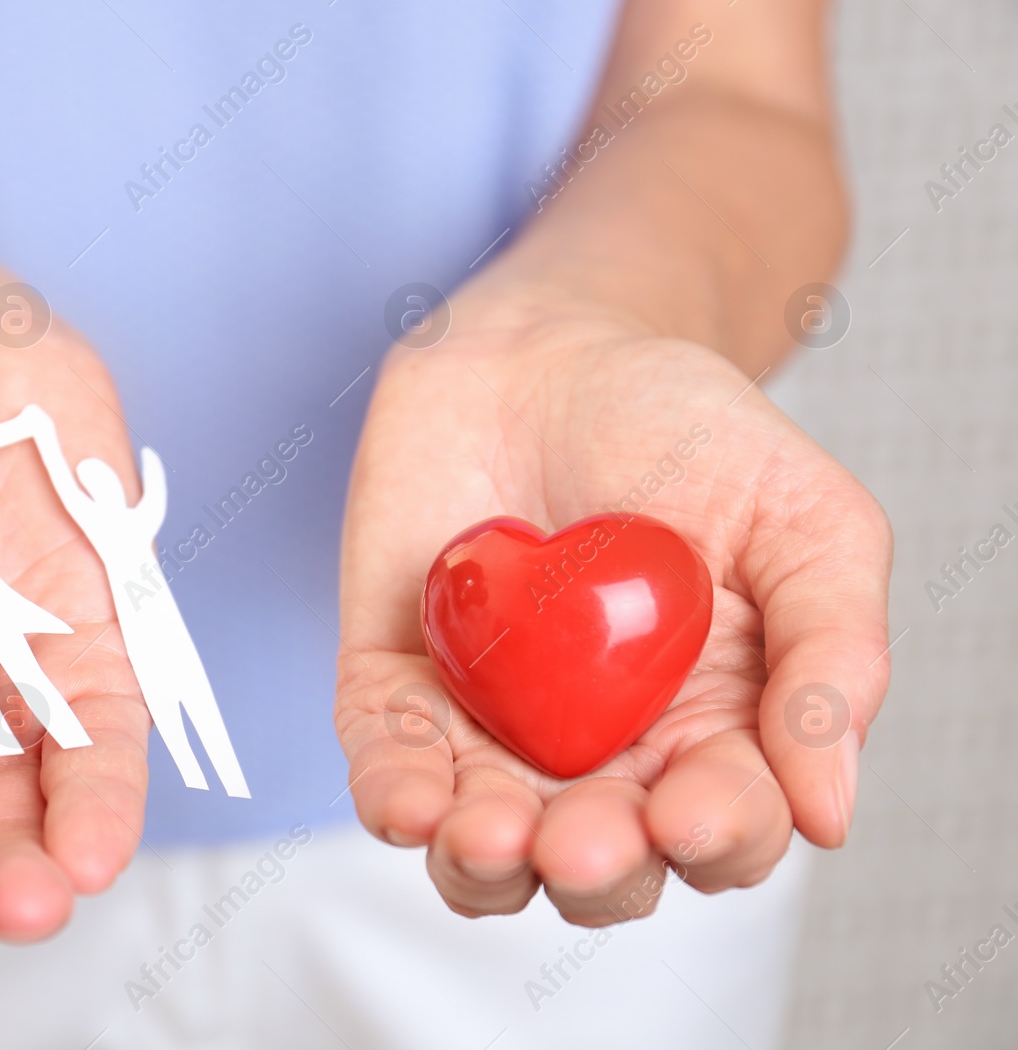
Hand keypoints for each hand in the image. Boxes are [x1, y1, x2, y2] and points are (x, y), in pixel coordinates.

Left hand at [336, 291, 890, 925]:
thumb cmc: (682, 429)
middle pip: (600, 867)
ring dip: (485, 865)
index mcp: (711, 734)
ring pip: (485, 853)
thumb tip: (831, 814)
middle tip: (581, 838)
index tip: (687, 813)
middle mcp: (602, 757)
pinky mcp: (399, 691)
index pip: (721, 828)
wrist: (542, 352)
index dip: (711, 838)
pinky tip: (408, 802)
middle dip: (593, 869)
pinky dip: (394, 798)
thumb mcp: (803, 518)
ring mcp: (495, 732)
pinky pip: (389, 769)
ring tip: (489, 834)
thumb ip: (833, 654)